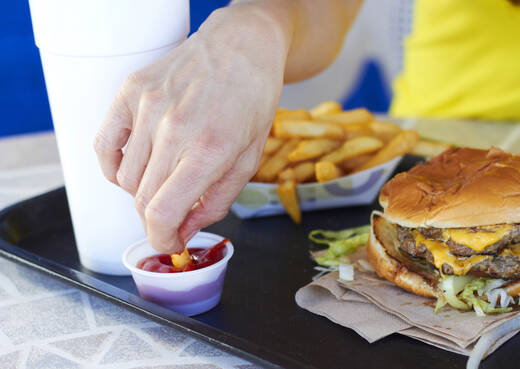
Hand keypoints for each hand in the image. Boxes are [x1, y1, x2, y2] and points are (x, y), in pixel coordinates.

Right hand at [93, 7, 289, 252]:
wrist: (241, 45)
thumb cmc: (252, 100)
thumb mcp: (248, 158)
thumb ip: (215, 201)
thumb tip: (183, 230)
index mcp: (209, 149)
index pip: (163, 213)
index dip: (162, 239)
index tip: (169, 243)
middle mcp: (173, 128)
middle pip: (142, 199)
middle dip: (157, 220)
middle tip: (172, 216)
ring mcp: (147, 107)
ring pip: (125, 178)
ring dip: (143, 192)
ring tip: (166, 179)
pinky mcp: (130, 91)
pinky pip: (104, 146)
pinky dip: (114, 167)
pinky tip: (136, 166)